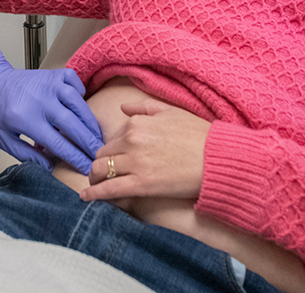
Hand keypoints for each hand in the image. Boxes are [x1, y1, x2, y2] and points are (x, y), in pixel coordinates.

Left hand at [0, 49, 103, 173]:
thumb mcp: (3, 139)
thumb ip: (26, 155)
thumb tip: (50, 166)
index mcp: (25, 119)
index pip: (57, 142)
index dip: (75, 157)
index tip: (86, 168)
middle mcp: (40, 100)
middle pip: (72, 124)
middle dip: (89, 143)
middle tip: (99, 156)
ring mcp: (48, 84)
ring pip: (78, 102)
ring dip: (90, 121)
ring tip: (97, 137)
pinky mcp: (52, 74)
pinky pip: (74, 82)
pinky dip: (81, 93)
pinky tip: (81, 106)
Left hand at [79, 99, 210, 201]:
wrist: (218, 159)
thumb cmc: (200, 136)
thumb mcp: (171, 112)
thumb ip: (144, 107)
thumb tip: (123, 107)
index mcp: (137, 122)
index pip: (112, 138)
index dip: (112, 150)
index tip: (113, 159)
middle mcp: (131, 139)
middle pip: (102, 154)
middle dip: (100, 164)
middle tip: (100, 174)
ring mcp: (135, 162)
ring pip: (100, 170)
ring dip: (94, 178)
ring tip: (94, 185)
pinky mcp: (141, 184)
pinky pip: (109, 189)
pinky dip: (94, 194)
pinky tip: (86, 197)